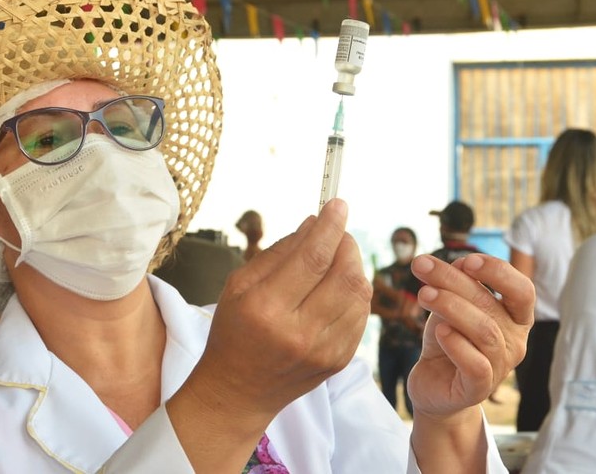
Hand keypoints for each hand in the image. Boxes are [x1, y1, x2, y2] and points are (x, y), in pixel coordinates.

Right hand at [184, 199, 370, 423]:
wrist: (238, 391)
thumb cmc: (234, 331)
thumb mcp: (240, 284)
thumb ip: (279, 251)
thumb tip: (315, 223)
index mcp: (267, 308)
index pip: (312, 258)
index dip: (330, 226)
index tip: (338, 204)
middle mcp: (299, 332)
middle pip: (345, 275)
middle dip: (347, 243)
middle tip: (338, 232)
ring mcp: (324, 350)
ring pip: (360, 294)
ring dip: (354, 266)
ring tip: (337, 259)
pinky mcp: (339, 361)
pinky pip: (361, 315)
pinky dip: (356, 292)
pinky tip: (338, 287)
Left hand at [407, 253, 533, 417]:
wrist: (434, 385)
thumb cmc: (448, 339)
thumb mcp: (451, 305)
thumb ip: (459, 284)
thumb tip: (461, 263)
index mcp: (516, 318)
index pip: (522, 290)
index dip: (498, 272)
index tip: (466, 260)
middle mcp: (516, 342)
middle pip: (491, 305)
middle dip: (454, 280)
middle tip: (422, 266)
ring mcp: (501, 367)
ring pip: (484, 331)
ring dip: (451, 307)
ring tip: (424, 294)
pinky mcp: (479, 388)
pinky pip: (476, 365)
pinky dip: (457, 344)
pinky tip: (440, 331)